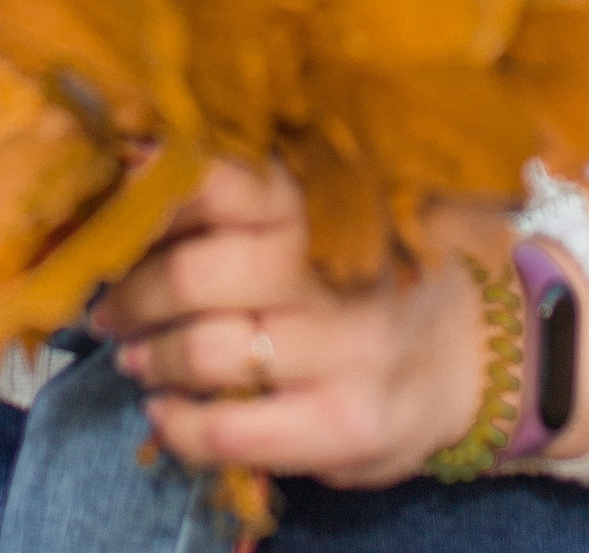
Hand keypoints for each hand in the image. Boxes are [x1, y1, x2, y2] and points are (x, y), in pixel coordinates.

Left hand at [95, 162, 588, 487]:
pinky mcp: (346, 423)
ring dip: (148, 356)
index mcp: (327, 195)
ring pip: (202, 351)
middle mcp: (336, 265)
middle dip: (132, 291)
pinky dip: (178, 424)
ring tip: (132, 353)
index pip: (221, 179)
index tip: (112, 207)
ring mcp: (346, 348)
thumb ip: (258, 188)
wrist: (481, 354)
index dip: (151, 194)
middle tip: (108, 301)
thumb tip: (135, 158)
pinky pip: (231, 429)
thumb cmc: (381, 270)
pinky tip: (166, 412)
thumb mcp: (340, 205)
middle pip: (193, 272)